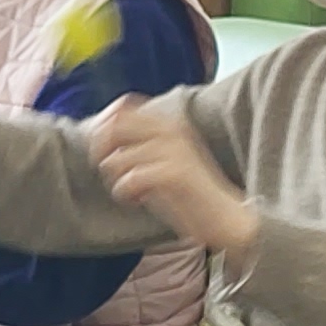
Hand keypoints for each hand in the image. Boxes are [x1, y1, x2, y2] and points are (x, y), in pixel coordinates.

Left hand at [88, 95, 256, 255]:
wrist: (225, 218)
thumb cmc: (189, 194)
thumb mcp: (162, 161)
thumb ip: (137, 146)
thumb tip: (100, 139)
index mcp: (169, 123)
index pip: (122, 108)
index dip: (103, 130)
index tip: (103, 154)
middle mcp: (172, 129)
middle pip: (113, 128)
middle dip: (102, 153)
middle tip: (112, 175)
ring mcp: (175, 150)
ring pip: (117, 158)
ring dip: (115, 180)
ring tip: (130, 192)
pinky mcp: (175, 173)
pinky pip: (131, 178)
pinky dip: (126, 193)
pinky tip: (137, 201)